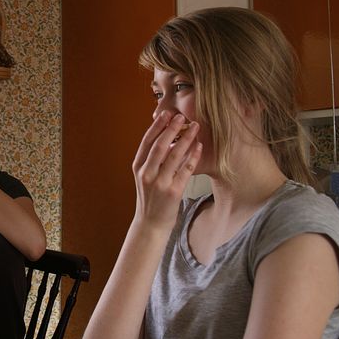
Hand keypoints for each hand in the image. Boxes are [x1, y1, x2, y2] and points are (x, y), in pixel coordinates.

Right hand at [131, 111, 202, 229]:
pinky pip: (186, 170)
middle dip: (172, 128)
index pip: (147, 142)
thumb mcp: (144, 177)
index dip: (157, 126)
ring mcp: (160, 183)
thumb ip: (151, 160)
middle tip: (182, 116)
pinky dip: (193, 156)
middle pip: (160, 145)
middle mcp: (147, 174)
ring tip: (195, 127)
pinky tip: (200, 146)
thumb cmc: (150, 198)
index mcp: (138, 167)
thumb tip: (165, 137)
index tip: (166, 114)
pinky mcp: (173, 192)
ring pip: (174, 155)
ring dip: (186, 139)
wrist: (150, 223)